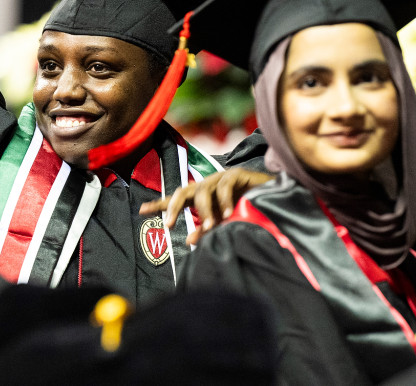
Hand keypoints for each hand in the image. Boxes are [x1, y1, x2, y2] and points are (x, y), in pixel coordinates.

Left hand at [139, 167, 271, 245]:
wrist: (274, 197)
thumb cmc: (246, 210)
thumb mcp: (223, 223)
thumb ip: (206, 230)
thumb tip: (189, 241)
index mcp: (202, 197)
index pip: (177, 199)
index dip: (159, 204)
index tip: (141, 211)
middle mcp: (207, 185)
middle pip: (183, 190)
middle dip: (174, 206)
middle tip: (170, 224)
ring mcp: (221, 178)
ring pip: (202, 190)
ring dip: (204, 210)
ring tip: (209, 227)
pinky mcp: (237, 174)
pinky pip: (224, 185)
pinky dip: (224, 200)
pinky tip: (228, 213)